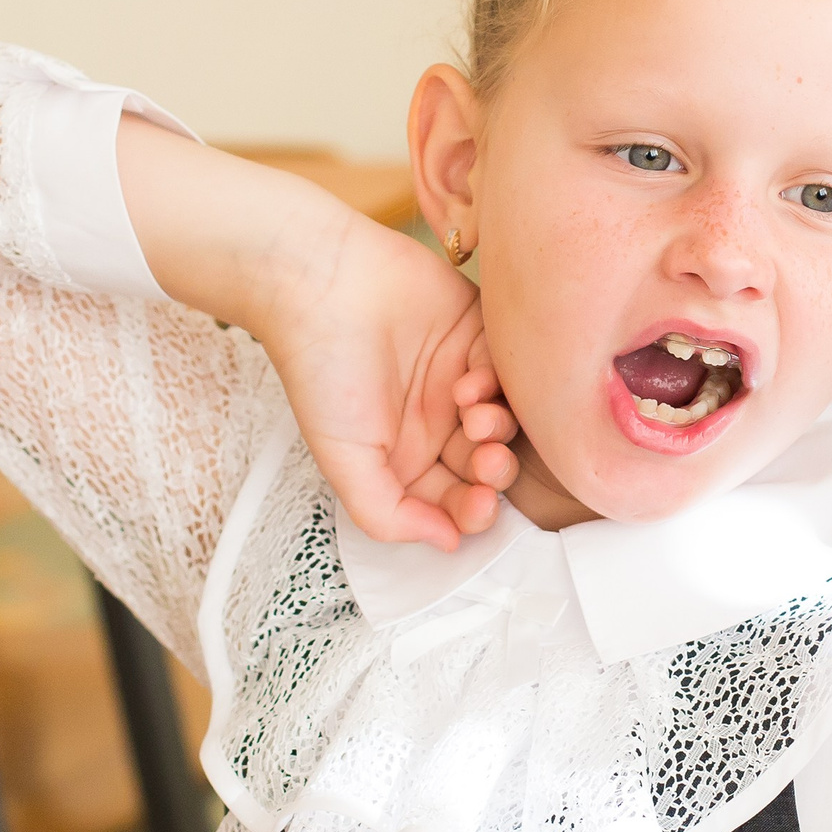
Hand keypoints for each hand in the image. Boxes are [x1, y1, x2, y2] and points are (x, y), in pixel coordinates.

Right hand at [116, 117, 519, 549]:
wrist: (320, 285)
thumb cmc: (323, 372)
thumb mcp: (344, 460)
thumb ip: (388, 514)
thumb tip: (446, 545)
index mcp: (407, 458)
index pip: (456, 500)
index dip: (474, 512)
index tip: (477, 506)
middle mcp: (438, 424)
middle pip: (489, 463)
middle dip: (495, 470)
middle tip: (486, 459)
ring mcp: (461, 379)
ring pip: (507, 420)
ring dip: (499, 428)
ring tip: (471, 414)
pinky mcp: (479, 336)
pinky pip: (511, 373)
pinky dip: (500, 384)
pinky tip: (469, 381)